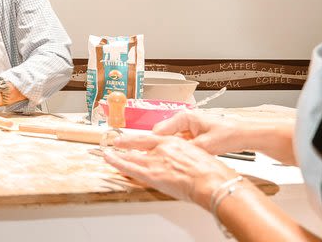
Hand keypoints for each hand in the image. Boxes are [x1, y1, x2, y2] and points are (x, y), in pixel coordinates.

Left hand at [103, 133, 236, 208]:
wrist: (213, 181)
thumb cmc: (211, 172)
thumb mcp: (197, 155)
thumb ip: (183, 156)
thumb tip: (178, 162)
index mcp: (174, 142)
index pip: (150, 138)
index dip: (138, 139)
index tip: (130, 139)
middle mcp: (162, 149)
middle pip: (138, 145)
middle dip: (125, 145)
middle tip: (114, 144)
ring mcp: (156, 161)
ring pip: (132, 157)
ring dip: (118, 155)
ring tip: (108, 154)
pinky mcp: (153, 175)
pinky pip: (130, 168)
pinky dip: (118, 163)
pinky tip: (110, 160)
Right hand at [153, 111, 245, 154]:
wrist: (244, 136)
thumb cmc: (229, 134)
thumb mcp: (205, 145)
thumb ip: (185, 149)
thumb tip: (169, 156)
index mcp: (184, 117)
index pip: (159, 130)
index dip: (154, 144)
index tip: (150, 156)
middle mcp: (183, 121)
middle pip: (163, 136)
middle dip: (163, 148)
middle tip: (162, 161)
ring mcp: (187, 128)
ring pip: (171, 141)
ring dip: (172, 151)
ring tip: (175, 161)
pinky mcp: (192, 136)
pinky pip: (179, 144)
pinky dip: (180, 152)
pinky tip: (184, 160)